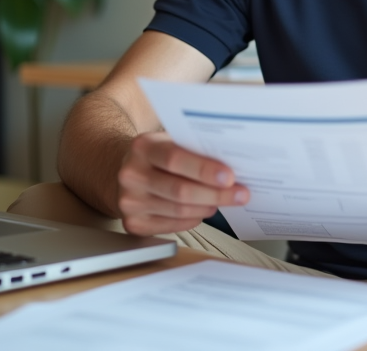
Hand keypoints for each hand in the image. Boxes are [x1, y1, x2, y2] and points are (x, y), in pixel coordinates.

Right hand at [116, 131, 248, 235]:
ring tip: (222, 201)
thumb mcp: (170, 141)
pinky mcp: (133, 223)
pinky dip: (194, 219)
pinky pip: (173, 226)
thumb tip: (232, 165)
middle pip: (180, 190)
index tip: (230, 177)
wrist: (125, 171)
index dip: (204, 170)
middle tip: (241, 195)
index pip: (175, 159)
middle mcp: (132, 174)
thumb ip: (193, 150)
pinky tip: (203, 210)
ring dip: (207, 207)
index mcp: (143, 147)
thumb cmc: (158, 155)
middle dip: (216, 194)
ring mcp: (130, 201)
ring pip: (179, 210)